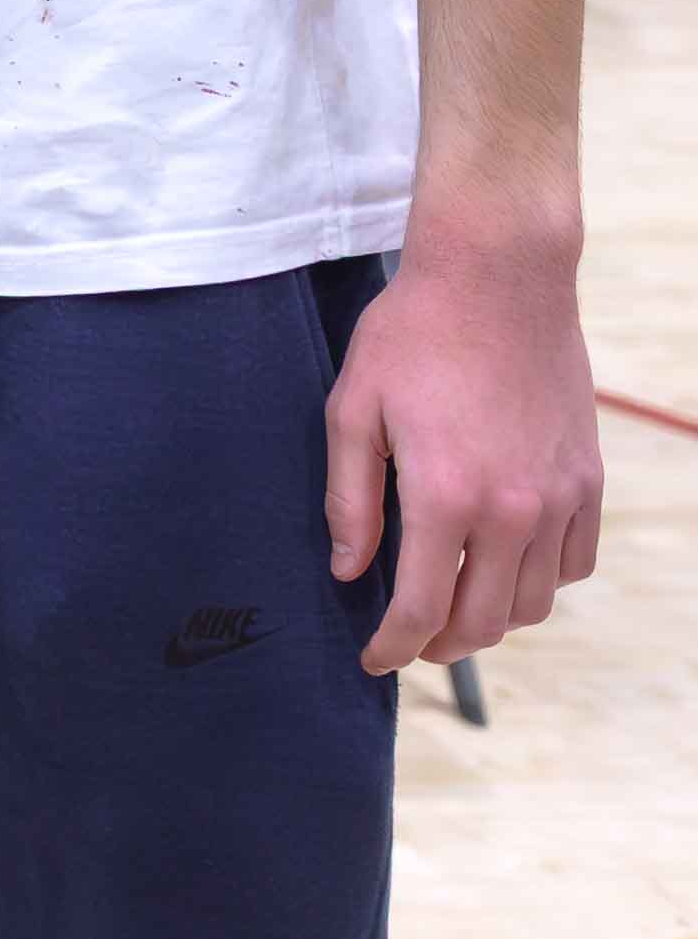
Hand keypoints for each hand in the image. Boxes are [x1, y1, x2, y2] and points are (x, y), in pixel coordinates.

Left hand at [326, 220, 603, 672]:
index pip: (422, 608)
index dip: (394, 646)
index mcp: (446, 495)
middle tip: (409, 641)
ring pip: (535, 601)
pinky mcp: (589, 478)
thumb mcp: (353, 409)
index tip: (374, 661)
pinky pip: (574, 562)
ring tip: (453, 605)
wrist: (498, 277)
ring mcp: (561, 497)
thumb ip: (350, 500)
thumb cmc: (412, 335)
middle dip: (442, 644)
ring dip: (492, 618)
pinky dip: (540, 581)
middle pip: (485, 621)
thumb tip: (349, 571)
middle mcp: (514, 508)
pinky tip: (505, 565)